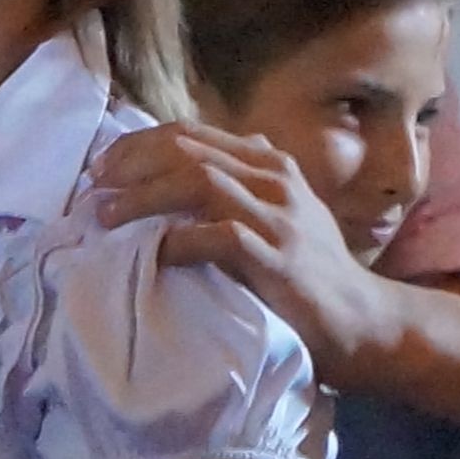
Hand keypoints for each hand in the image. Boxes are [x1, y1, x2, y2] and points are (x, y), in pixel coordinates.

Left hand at [92, 123, 397, 375]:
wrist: (366, 324)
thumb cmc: (311, 274)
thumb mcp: (276, 217)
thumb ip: (236, 190)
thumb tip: (173, 173)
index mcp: (269, 164)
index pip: (191, 134)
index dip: (138, 145)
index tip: (101, 167)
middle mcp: (275, 180)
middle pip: (187, 150)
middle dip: (131, 163)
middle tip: (93, 186)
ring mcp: (280, 217)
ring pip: (199, 182)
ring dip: (145, 196)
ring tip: (107, 215)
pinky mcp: (279, 259)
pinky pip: (219, 236)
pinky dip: (179, 241)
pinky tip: (152, 252)